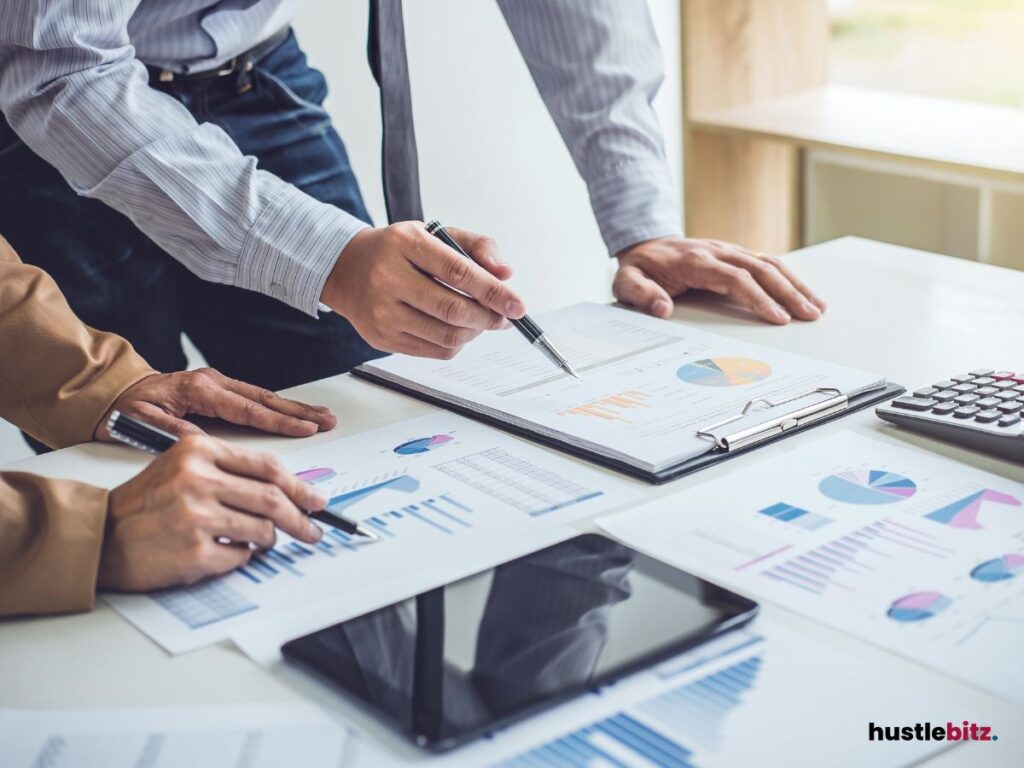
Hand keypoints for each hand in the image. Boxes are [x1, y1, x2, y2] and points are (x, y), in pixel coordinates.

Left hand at [97, 367, 336, 440]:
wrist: (110, 391)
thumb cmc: (122, 410)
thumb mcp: (140, 424)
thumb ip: (174, 433)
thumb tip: (205, 443)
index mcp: (198, 390)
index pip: (247, 409)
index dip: (279, 421)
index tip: (306, 429)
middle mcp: (212, 382)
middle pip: (264, 399)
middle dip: (298, 411)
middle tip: (327, 420)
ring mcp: (216, 382)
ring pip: (263, 396)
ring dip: (293, 407)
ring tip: (320, 416)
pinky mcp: (217, 387)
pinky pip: (254, 397)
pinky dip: (277, 406)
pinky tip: (294, 413)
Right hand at [98, 435, 326, 590]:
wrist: (100, 536)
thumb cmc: (145, 503)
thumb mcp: (182, 468)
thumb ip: (229, 471)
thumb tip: (286, 489)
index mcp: (198, 452)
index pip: (266, 466)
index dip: (299, 486)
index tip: (317, 500)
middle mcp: (198, 480)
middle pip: (272, 499)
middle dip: (301, 518)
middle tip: (314, 530)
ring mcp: (196, 516)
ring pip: (263, 530)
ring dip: (270, 540)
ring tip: (262, 542)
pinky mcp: (195, 551)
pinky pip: (241, 556)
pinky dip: (243, 557)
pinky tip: (227, 552)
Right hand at [321, 222, 525, 358]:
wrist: (345, 269)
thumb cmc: (399, 250)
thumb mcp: (436, 234)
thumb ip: (476, 247)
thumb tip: (505, 275)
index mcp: (406, 243)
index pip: (459, 272)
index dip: (494, 292)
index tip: (518, 306)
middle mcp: (389, 278)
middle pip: (453, 310)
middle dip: (488, 317)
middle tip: (504, 317)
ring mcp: (383, 312)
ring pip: (446, 335)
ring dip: (475, 332)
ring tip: (482, 322)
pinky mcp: (382, 338)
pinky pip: (434, 351)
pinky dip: (456, 343)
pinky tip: (459, 330)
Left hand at [613, 237, 825, 324]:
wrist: (645, 244)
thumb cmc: (640, 268)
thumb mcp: (627, 282)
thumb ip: (641, 295)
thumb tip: (663, 309)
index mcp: (695, 261)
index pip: (734, 278)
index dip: (758, 297)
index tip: (776, 318)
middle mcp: (718, 252)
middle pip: (760, 270)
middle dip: (788, 293)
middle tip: (808, 316)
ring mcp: (729, 251)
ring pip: (769, 264)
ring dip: (795, 285)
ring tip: (817, 308)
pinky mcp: (736, 255)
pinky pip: (767, 263)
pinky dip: (789, 278)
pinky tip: (805, 294)